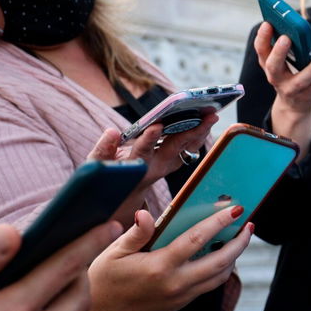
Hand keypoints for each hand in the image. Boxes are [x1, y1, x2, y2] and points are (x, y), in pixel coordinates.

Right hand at [61, 206, 251, 310]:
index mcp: (159, 267)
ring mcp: (180, 297)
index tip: (236, 208)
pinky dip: (220, 268)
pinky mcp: (181, 304)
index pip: (197, 240)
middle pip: (220, 262)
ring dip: (234, 256)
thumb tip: (146, 213)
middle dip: (239, 242)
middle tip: (249, 224)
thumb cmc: (103, 279)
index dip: (219, 222)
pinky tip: (221, 254)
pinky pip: (209, 285)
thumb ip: (136, 233)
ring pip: (219, 276)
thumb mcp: (113, 251)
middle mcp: (175, 285)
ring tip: (240, 237)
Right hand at [88, 114, 218, 191]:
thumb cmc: (108, 175)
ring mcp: (166, 167)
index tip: (157, 125)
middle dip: (191, 131)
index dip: (149, 139)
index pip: (142, 151)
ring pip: (186, 149)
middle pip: (174, 148)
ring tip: (212, 115)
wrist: (122, 195)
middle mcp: (154, 168)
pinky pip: (190, 149)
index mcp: (135, 166)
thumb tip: (111, 131)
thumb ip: (103, 149)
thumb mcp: (98, 165)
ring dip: (200, 132)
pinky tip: (207, 122)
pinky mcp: (173, 164)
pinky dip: (199, 135)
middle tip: (206, 115)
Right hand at [254, 23, 310, 154]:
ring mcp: (291, 89)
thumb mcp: (283, 63)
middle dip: (278, 52)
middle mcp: (276, 78)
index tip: (267, 23)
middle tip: (286, 38)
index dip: (262, 37)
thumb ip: (286, 47)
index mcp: (268, 65)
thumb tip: (295, 25)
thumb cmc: (289, 76)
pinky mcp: (306, 95)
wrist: (295, 106)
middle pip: (273, 66)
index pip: (261, 50)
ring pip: (300, 79)